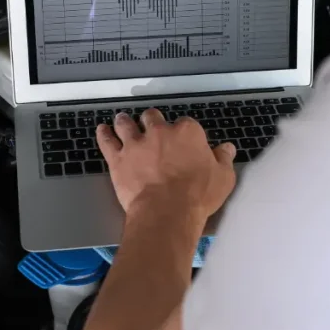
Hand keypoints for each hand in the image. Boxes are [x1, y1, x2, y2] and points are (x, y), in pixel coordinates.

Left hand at [96, 110, 236, 225]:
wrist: (167, 211)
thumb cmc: (198, 195)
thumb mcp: (223, 177)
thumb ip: (224, 159)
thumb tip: (227, 148)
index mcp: (187, 133)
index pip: (186, 124)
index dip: (184, 132)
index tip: (183, 140)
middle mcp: (160, 132)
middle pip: (152, 117)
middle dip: (152, 121)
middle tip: (150, 127)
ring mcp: (136, 143)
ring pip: (126, 124)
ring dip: (125, 121)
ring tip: (123, 119)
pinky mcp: (118, 158)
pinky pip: (107, 141)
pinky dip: (104, 134)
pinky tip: (102, 129)